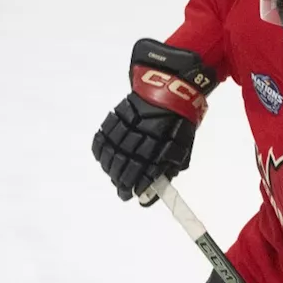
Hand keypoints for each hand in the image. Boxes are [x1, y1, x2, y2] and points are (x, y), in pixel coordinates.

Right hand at [92, 39, 216, 204]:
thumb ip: (169, 167)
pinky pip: (103, 135)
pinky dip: (101, 150)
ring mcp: (127, 124)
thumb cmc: (180, 121)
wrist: (172, 86)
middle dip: (121, 181)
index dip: (137, 185)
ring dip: (111, 168)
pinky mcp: (117, 115)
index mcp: (160, 143)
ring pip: (112, 152)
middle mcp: (141, 134)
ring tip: (114, 177)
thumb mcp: (182, 146)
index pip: (144, 170)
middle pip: (124, 164)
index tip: (134, 196)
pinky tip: (104, 158)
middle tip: (123, 191)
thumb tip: (157, 186)